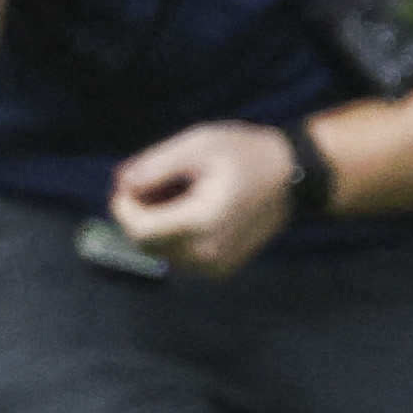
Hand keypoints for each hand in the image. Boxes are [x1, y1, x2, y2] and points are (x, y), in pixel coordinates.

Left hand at [105, 120, 299, 277]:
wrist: (291, 177)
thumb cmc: (244, 154)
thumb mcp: (198, 144)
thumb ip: (155, 165)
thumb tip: (120, 183)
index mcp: (203, 222)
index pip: (139, 230)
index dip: (124, 207)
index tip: (130, 183)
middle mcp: (208, 252)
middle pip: (145, 243)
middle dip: (139, 214)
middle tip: (156, 183)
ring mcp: (215, 265)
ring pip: (160, 251)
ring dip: (156, 225)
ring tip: (179, 195)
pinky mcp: (220, 269)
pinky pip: (179, 257)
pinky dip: (174, 236)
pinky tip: (192, 212)